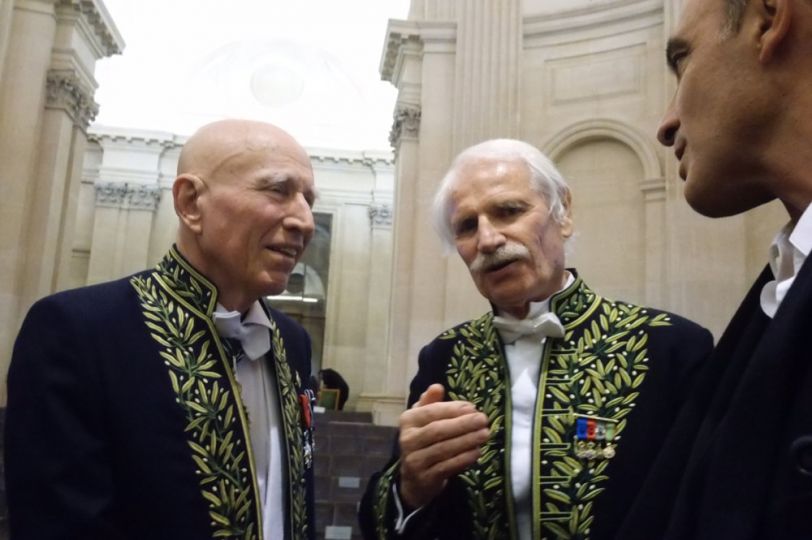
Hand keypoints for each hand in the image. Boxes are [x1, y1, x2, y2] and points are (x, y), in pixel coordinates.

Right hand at [398, 384, 489, 508]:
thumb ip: (430, 402)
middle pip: (438, 430)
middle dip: (463, 424)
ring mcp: (415, 461)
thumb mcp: (423, 420)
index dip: (452, 409)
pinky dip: (464, 459)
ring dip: (467, 441)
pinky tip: (477, 452)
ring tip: (485, 434)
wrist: (414, 479)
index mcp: (408, 420)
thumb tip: (437, 386)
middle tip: (483, 419)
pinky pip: (447, 466)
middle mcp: (407, 440)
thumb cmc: (424, 441)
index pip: (431, 412)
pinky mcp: (425, 478)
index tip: (472, 407)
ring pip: (444, 449)